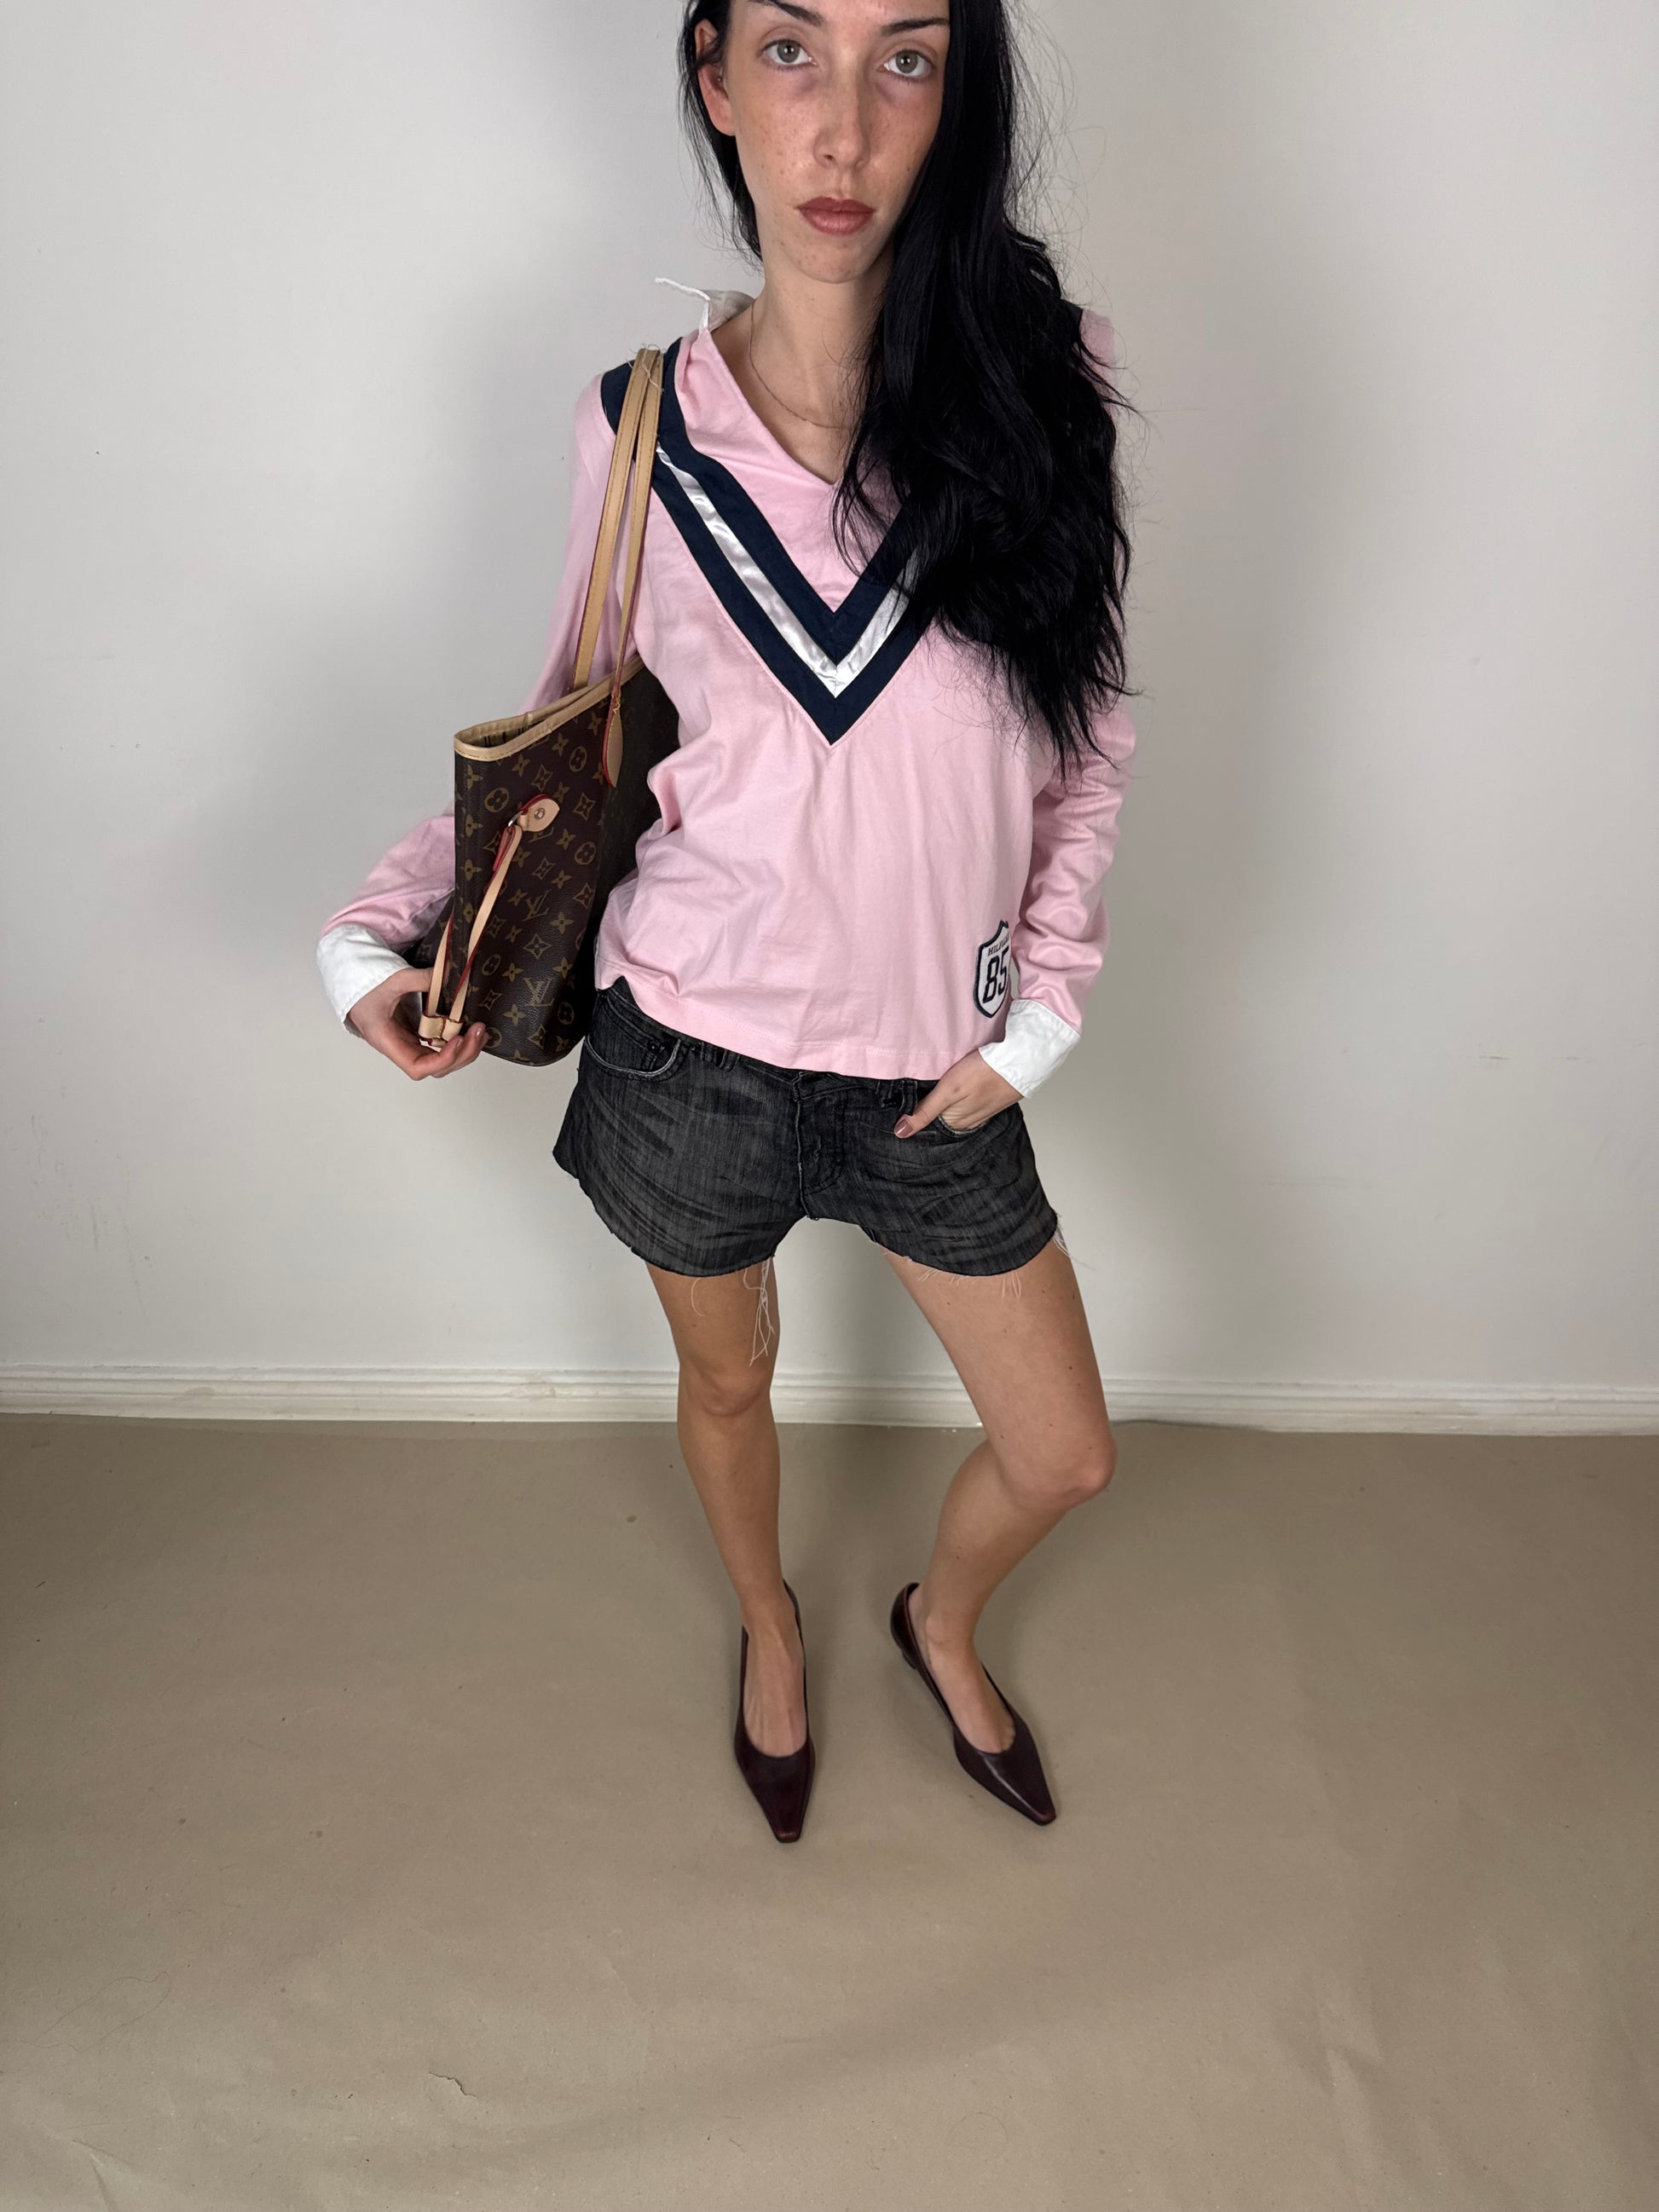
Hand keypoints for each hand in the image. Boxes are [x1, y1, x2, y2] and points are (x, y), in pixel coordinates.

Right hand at [345, 968, 487, 1078]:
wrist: (352, 980)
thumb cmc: (364, 985)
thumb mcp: (392, 978)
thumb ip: (421, 979)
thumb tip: (449, 977)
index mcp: (387, 1040)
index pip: (416, 1067)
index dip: (441, 1061)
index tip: (457, 1041)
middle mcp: (400, 1047)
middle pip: (435, 1068)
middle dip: (461, 1054)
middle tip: (478, 1032)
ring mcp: (409, 1041)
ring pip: (440, 1059)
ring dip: (463, 1049)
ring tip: (480, 1031)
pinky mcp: (416, 1032)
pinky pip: (439, 1044)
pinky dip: (456, 1040)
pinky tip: (470, 1029)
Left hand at [894, 1050, 1021, 1136]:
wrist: (1020, 1060)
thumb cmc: (985, 1073)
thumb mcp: (948, 1091)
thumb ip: (925, 1112)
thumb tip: (901, 1132)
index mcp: (954, 1123)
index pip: (927, 1123)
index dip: (915, 1111)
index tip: (906, 1100)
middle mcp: (966, 1123)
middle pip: (940, 1117)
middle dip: (930, 1107)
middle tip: (921, 1089)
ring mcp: (979, 1113)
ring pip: (954, 1110)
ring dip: (946, 1101)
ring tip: (942, 1086)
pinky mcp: (989, 1103)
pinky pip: (969, 1104)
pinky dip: (961, 1097)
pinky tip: (961, 1087)